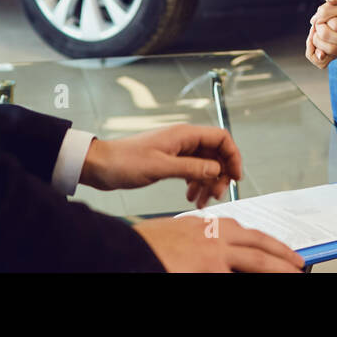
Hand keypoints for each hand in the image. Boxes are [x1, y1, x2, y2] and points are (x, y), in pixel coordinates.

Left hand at [80, 124, 240, 207]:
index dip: (232, 156)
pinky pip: (191, 171)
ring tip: (202, 201)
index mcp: (184, 135)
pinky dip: (195, 184)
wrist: (101, 165)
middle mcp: (183, 140)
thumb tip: (217, 170)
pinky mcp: (169, 161)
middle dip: (220, 175)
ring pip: (204, 165)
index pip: (220, 138)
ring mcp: (177, 151)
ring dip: (207, 183)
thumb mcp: (161, 167)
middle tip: (216, 195)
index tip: (236, 176)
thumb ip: (191, 168)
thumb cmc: (125, 162)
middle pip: (215, 153)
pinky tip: (191, 197)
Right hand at [134, 216, 305, 272]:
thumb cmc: (144, 247)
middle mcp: (214, 236)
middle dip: (281, 253)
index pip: (244, 233)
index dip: (264, 243)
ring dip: (277, 267)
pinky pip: (235, 275)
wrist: (121, 251)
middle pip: (258, 244)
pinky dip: (252, 278)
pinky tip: (268, 280)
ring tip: (294, 273)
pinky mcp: (209, 268)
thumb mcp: (178, 238)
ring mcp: (213, 254)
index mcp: (206, 226)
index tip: (276, 249)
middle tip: (298, 262)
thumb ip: (201, 244)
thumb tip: (220, 258)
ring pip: (256, 260)